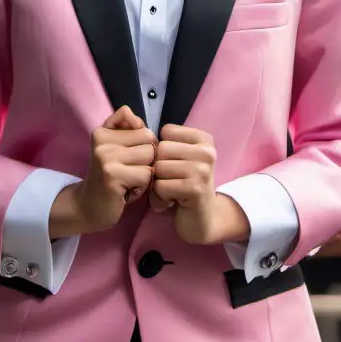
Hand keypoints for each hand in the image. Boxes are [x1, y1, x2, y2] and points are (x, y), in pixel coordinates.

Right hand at [72, 105, 156, 232]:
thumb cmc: (108, 178)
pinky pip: (146, 175)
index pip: (143, 128)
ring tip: (129, 181)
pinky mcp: (113, 177)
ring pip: (150, 157)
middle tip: (130, 172)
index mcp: (102, 132)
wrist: (88, 207)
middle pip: (149, 141)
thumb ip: (123, 127)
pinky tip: (127, 191)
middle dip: (147, 160)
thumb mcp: (113, 148)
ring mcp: (106, 159)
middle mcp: (102, 142)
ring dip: (146, 173)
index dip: (144, 146)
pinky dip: (142, 186)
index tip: (129, 159)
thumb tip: (132, 114)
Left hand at [150, 124, 223, 244]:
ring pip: (159, 168)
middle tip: (170, 181)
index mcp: (203, 139)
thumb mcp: (179, 159)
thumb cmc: (183, 186)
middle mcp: (207, 152)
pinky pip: (160, 186)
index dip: (161, 150)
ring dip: (157, 184)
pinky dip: (159, 197)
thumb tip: (133, 122)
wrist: (202, 220)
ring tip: (170, 192)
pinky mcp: (195, 189)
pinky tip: (171, 202)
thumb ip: (165, 142)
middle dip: (158, 168)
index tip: (174, 165)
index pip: (166, 132)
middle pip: (161, 149)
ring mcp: (203, 170)